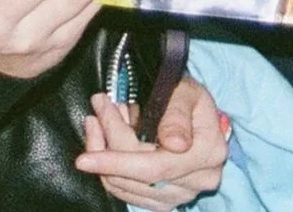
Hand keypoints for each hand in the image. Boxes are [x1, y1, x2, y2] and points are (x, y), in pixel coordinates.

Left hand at [75, 78, 226, 209]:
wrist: (194, 110)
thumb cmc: (187, 96)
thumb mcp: (186, 91)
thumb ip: (177, 114)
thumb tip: (175, 144)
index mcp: (208, 153)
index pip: (155, 167)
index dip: (117, 163)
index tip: (84, 158)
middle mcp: (199, 180)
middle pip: (136, 177)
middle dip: (106, 147)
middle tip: (96, 113)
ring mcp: (182, 194)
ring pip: (126, 187)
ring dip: (104, 156)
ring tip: (98, 121)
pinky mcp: (165, 200)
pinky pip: (127, 194)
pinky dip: (109, 170)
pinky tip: (106, 142)